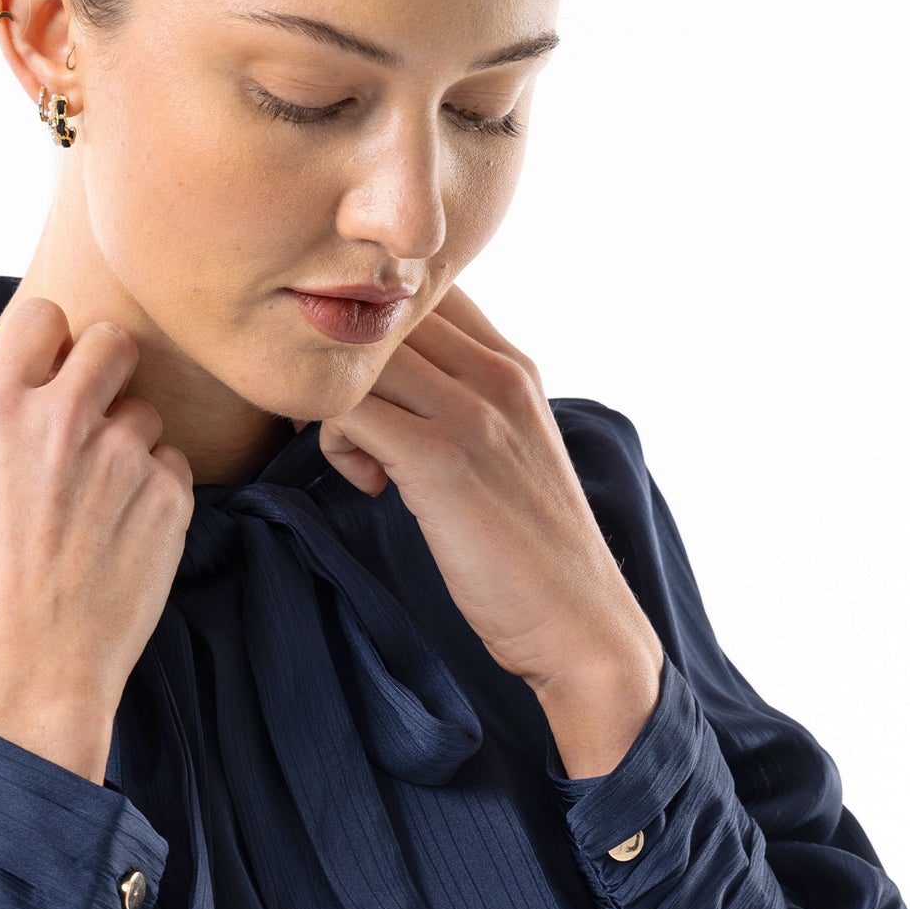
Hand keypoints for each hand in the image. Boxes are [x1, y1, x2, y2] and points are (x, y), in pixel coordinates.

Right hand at [0, 297, 193, 780]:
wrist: (28, 670)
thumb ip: (7, 422)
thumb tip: (43, 384)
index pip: (42, 315)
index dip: (54, 341)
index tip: (56, 367)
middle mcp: (61, 419)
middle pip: (113, 341)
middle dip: (110, 369)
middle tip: (98, 415)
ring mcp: (123, 456)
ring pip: (147, 412)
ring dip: (133, 444)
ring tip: (100, 505)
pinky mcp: (169, 496)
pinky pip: (174, 466)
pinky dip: (157, 493)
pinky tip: (124, 537)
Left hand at [317, 282, 663, 698]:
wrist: (577, 619)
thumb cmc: (530, 549)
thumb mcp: (509, 451)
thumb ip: (465, 405)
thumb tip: (396, 389)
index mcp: (512, 364)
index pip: (424, 289)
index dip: (374, 327)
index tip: (367, 389)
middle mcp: (496, 372)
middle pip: (381, 311)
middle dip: (342, 362)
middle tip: (343, 422)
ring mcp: (471, 411)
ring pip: (357, 355)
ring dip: (332, 402)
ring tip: (360, 457)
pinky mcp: (441, 458)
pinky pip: (348, 409)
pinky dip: (337, 440)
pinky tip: (370, 484)